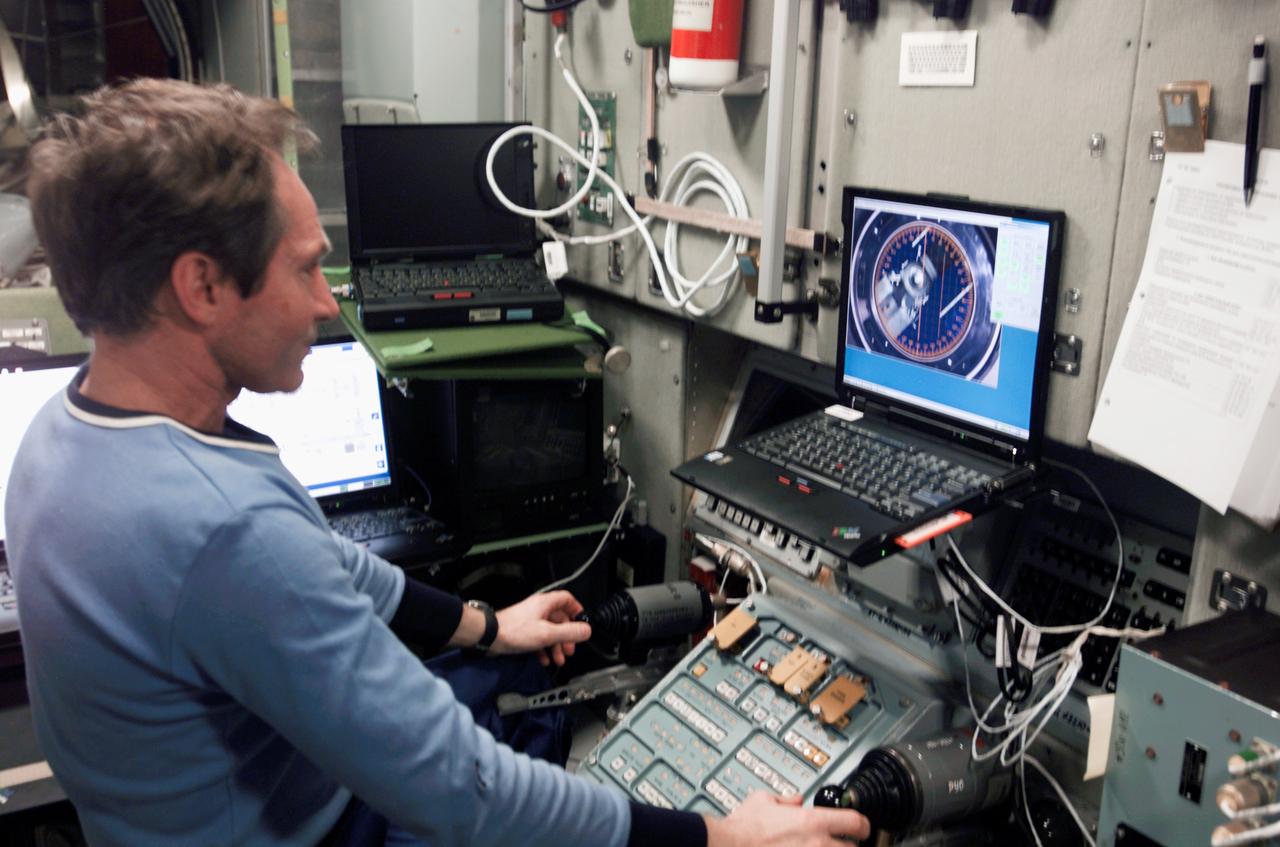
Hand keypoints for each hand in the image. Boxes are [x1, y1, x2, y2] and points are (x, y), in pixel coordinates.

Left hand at [492, 590, 590, 666]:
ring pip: (550, 631)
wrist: (490, 637)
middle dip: (566, 636)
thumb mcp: (548, 634)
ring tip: (558, 660)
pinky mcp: (523, 630)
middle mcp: (539, 609)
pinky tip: (544, 660)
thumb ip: (569, 632)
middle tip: (569, 651)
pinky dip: (543, 649)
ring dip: (556, 646)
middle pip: (560, 619)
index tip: (582, 624)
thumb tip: (587, 631)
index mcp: (546, 604)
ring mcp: (530, 620)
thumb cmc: (517, 631)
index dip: (577, 610)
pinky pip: (538, 638)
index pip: (567, 599)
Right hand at [705, 792, 869, 846]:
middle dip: (849, 846)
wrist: (729, 846)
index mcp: (812, 821)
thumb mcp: (764, 799)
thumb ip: (784, 798)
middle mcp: (817, 845)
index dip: (863, 824)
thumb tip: (793, 799)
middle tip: (843, 843)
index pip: (855, 822)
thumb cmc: (744, 828)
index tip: (861, 827)